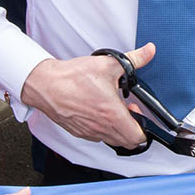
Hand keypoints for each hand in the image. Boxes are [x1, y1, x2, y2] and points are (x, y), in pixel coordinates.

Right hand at [20, 45, 152, 149]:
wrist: (45, 84)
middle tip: (128, 110)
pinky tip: (99, 112)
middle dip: (133, 129)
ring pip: (112, 140)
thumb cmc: (71, 78)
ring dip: (118, 129)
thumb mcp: (108, 64)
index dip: (145, 129)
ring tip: (113, 110)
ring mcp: (89, 132)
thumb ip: (134, 58)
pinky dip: (103, 129)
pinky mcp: (78, 132)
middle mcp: (101, 128)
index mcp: (112, 114)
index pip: (138, 137)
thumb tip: (149, 52)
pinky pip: (97, 137)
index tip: (139, 113)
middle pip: (127, 143)